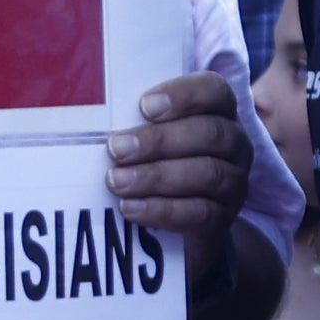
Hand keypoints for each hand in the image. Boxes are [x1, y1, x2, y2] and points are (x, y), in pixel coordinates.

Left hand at [107, 70, 251, 274]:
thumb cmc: (154, 163)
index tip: (144, 106)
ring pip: (207, 173)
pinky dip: (163, 210)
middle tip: (116, 149)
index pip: (213, 91)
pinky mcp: (224, 218)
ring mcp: (234, 182)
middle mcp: (234, 144)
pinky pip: (201, 213)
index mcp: (218, 112)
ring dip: (157, 176)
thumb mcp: (144, 136)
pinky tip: (131, 208)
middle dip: (159, 141)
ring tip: (117, 182)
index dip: (183, 96)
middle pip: (209, 133)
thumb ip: (129, 119)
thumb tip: (85, 108)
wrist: (177, 228)